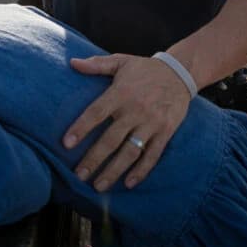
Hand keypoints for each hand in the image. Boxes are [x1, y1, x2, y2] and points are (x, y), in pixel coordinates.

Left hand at [63, 54, 190, 191]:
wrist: (180, 72)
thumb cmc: (146, 68)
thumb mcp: (121, 61)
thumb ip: (97, 64)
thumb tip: (72, 62)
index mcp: (121, 93)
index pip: (97, 112)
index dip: (81, 128)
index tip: (66, 144)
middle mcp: (135, 110)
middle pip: (111, 139)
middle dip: (94, 159)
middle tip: (79, 175)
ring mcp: (151, 123)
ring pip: (130, 151)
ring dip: (114, 170)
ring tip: (99, 185)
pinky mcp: (165, 132)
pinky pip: (152, 154)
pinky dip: (141, 170)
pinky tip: (129, 183)